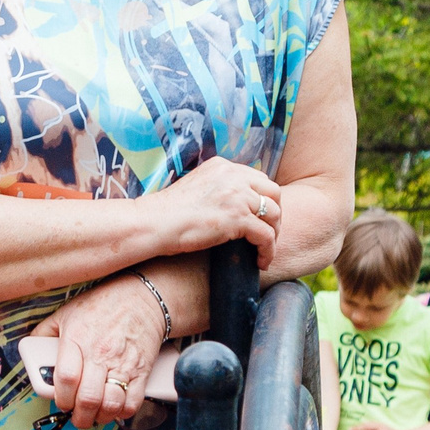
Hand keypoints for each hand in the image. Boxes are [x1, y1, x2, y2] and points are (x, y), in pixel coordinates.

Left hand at [29, 276, 165, 429]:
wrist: (141, 296)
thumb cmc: (101, 304)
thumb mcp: (66, 312)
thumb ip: (45, 333)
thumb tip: (30, 350)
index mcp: (77, 339)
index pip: (65, 379)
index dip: (61, 398)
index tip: (61, 402)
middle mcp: (100, 353)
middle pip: (88, 398)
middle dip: (80, 416)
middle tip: (77, 417)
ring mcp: (122, 363)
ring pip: (111, 404)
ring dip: (100, 417)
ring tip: (95, 415)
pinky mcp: (142, 370)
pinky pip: (133, 401)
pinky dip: (122, 412)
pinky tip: (115, 408)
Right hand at [147, 157, 280, 257]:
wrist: (154, 222)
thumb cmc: (167, 212)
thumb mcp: (196, 187)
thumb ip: (216, 189)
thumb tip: (230, 206)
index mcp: (223, 167)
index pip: (258, 178)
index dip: (263, 199)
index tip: (260, 217)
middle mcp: (234, 176)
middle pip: (273, 191)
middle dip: (275, 213)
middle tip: (268, 232)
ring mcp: (238, 196)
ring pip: (275, 214)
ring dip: (274, 234)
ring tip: (265, 250)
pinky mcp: (238, 218)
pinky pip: (266, 236)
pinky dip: (268, 251)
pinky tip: (261, 262)